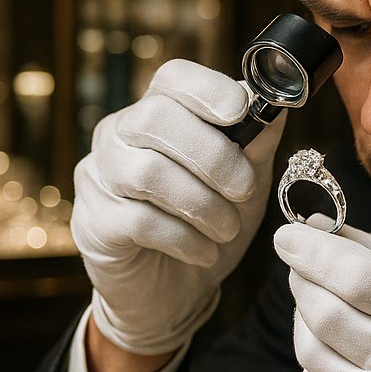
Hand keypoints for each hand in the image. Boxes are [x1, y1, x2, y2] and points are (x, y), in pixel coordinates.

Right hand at [72, 59, 283, 355]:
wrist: (174, 293)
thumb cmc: (207, 225)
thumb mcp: (245, 183)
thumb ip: (257, 144)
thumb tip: (276, 107)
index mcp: (157, 113)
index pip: (172, 78)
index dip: (207, 90)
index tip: (241, 113)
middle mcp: (119, 135)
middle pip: (156, 119)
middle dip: (213, 156)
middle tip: (245, 189)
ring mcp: (99, 177)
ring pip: (148, 172)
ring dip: (203, 204)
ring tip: (227, 229)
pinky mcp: (94, 223)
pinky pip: (140, 221)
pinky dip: (184, 239)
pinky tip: (204, 252)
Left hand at [274, 221, 370, 371]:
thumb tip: (324, 230)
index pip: (356, 277)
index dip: (313, 251)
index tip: (289, 236)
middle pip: (324, 314)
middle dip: (302, 281)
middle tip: (301, 267)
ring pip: (312, 355)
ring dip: (304, 323)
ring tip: (319, 308)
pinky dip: (316, 366)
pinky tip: (336, 354)